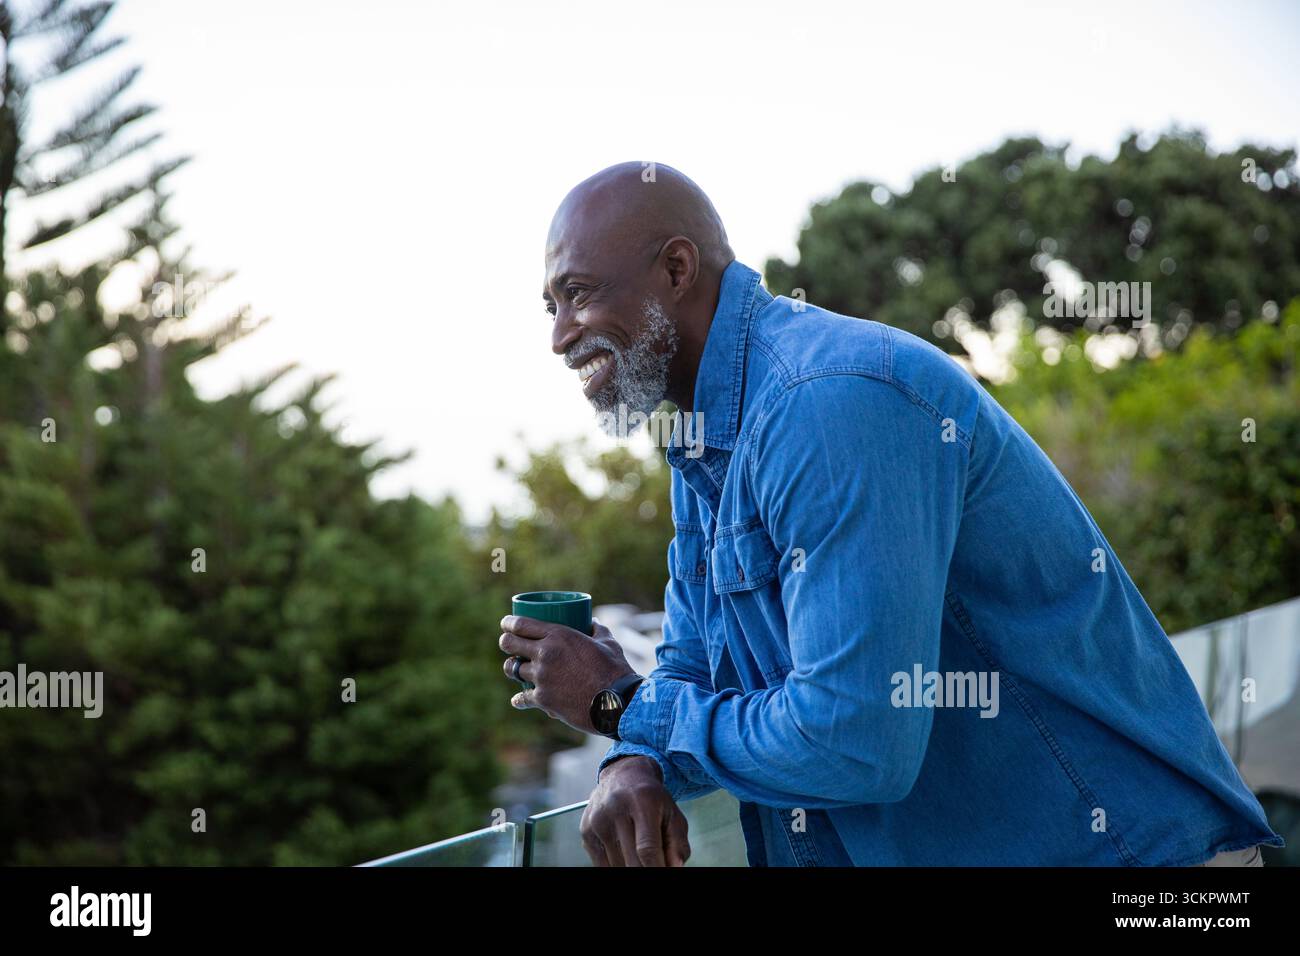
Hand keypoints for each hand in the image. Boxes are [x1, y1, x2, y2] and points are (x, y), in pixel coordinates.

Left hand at [499, 615, 635, 733]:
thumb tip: (593, 622)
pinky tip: (518, 700)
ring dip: (512, 668)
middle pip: (509, 643)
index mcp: (559, 635)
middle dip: (506, 642)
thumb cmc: (615, 670)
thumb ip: (598, 630)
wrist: (617, 703)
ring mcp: (542, 677)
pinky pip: (522, 698)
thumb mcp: (608, 642)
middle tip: (509, 644)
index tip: (506, 624)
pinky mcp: (543, 699)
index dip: (509, 623)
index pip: (521, 624)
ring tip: (515, 668)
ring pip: (512, 669)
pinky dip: (519, 699)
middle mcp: (545, 653)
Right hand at [580, 756, 690, 866]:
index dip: (656, 868)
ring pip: (617, 865)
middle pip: (631, 860)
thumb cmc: (651, 799)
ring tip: (638, 850)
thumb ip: (678, 844)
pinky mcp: (586, 831)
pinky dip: (617, 864)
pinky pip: (602, 864)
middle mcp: (615, 809)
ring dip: (631, 865)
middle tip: (654, 862)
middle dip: (646, 868)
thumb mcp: (672, 814)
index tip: (663, 873)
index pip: (646, 847)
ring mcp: (597, 820)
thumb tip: (675, 868)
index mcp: (642, 802)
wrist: (622, 776)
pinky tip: (624, 850)